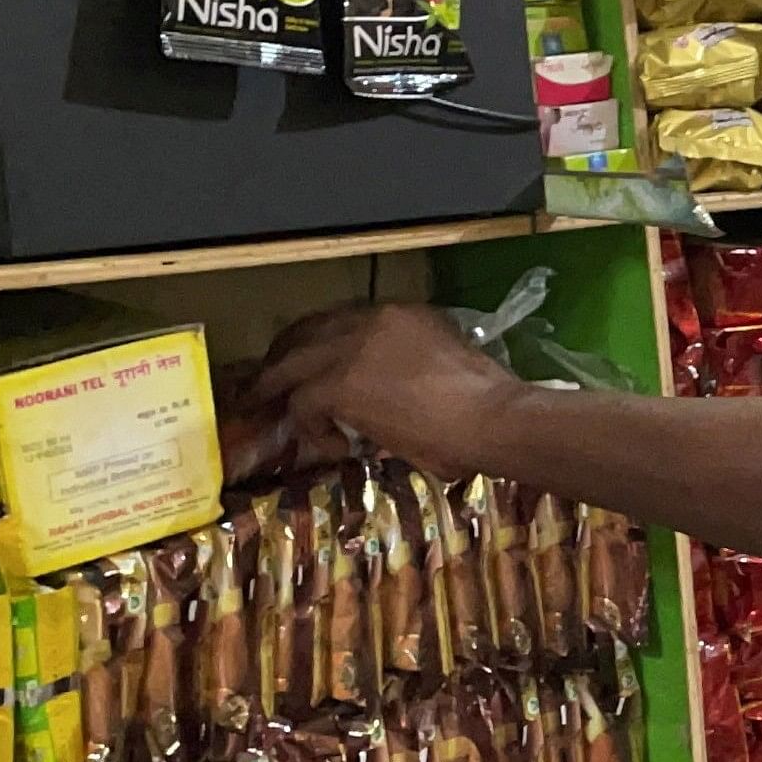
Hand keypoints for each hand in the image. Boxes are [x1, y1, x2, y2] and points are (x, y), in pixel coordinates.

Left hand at [230, 303, 532, 480]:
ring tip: (268, 411)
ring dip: (276, 388)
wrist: (494, 419)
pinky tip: (334, 447)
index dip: (324, 342)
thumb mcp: (450, 365)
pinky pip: (302, 404)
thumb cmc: (489, 405)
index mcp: (403, 314)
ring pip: (292, 363)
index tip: (317, 362)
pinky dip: (311, 428)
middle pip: (307, 331)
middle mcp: (372, 320)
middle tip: (272, 381)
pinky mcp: (339, 384)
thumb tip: (394, 397)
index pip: (345, 320)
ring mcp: (351, 350)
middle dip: (285, 356)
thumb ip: (414, 367)